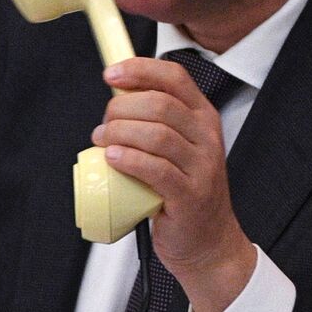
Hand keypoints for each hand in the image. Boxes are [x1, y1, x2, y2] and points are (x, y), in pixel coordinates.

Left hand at [94, 57, 256, 311]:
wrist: (208, 242)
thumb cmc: (183, 191)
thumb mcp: (177, 148)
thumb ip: (153, 122)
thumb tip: (113, 99)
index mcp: (202, 117)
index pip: (175, 77)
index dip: (140, 70)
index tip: (111, 74)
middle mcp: (207, 137)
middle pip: (161, 104)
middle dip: (122, 108)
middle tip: (103, 124)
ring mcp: (202, 167)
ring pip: (158, 134)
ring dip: (120, 133)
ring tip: (102, 141)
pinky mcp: (190, 196)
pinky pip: (156, 170)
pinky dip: (129, 160)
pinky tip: (113, 158)